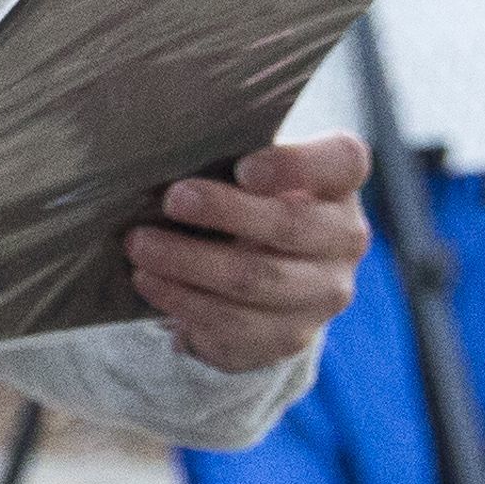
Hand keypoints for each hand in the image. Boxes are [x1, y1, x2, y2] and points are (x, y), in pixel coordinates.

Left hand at [127, 134, 371, 372]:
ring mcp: (322, 293)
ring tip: (140, 245)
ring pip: (255, 279)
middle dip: (225, 212)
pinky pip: (233, 321)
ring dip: (189, 261)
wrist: (257, 279)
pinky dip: (184, 299)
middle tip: (171, 199)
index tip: (243, 168)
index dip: (296, 165)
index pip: (343, 162)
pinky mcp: (290, 336)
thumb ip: (229, 156)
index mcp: (340, 184)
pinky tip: (150, 281)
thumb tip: (164, 147)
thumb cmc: (245, 204)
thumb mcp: (247, 173)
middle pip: (290, 225)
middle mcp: (344, 239)